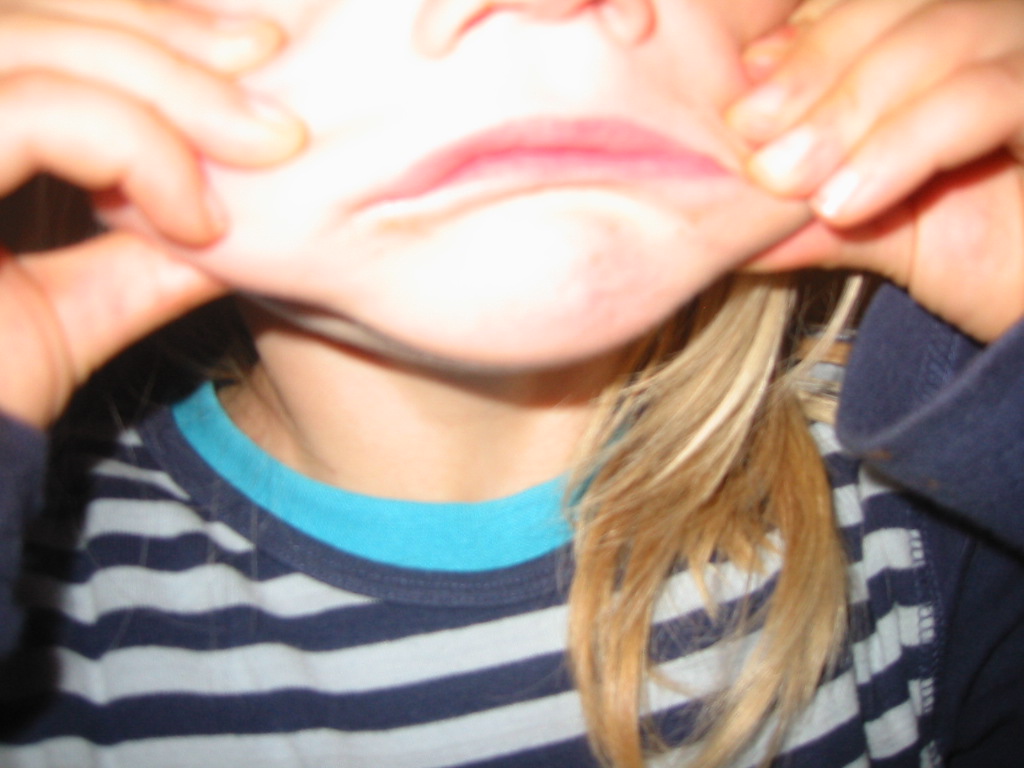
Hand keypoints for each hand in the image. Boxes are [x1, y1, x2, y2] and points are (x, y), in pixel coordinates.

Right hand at [0, 0, 305, 427]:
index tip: (248, 54)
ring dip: (170, 86)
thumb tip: (233, 209)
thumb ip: (136, 251)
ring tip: (266, 143)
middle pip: (27, 13)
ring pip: (29, 45)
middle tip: (269, 63)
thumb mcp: (67, 312)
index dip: (136, 25)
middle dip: (163, 34)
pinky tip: (195, 222)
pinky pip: (32, 117)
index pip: (29, 28)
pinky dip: (134, 150)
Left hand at [728, 0, 1023, 343]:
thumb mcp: (872, 225)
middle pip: (899, 4)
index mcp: (947, 43)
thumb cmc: (983, 258)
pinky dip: (903, 145)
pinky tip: (845, 203)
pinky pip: (986, 97)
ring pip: (943, 35)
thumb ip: (801, 205)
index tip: (738, 113)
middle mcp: (999, 32)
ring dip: (847, 111)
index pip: (864, 9)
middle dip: (812, 74)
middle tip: (753, 150)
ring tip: (788, 183)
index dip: (798, 49)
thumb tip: (712, 206)